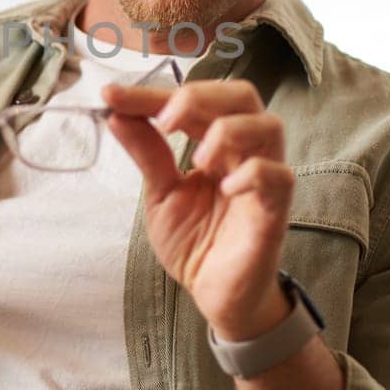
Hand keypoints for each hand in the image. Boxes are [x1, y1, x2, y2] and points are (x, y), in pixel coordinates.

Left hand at [102, 79, 293, 340]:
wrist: (214, 295)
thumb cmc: (195, 241)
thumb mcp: (160, 193)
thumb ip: (146, 152)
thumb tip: (116, 112)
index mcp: (216, 141)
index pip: (193, 100)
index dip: (151, 94)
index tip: (111, 95)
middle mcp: (244, 152)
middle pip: (242, 94)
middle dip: (200, 96)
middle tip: (164, 119)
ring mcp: (263, 179)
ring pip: (268, 126)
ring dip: (227, 130)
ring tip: (197, 159)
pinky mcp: (275, 211)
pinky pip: (278, 176)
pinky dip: (252, 173)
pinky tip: (226, 187)